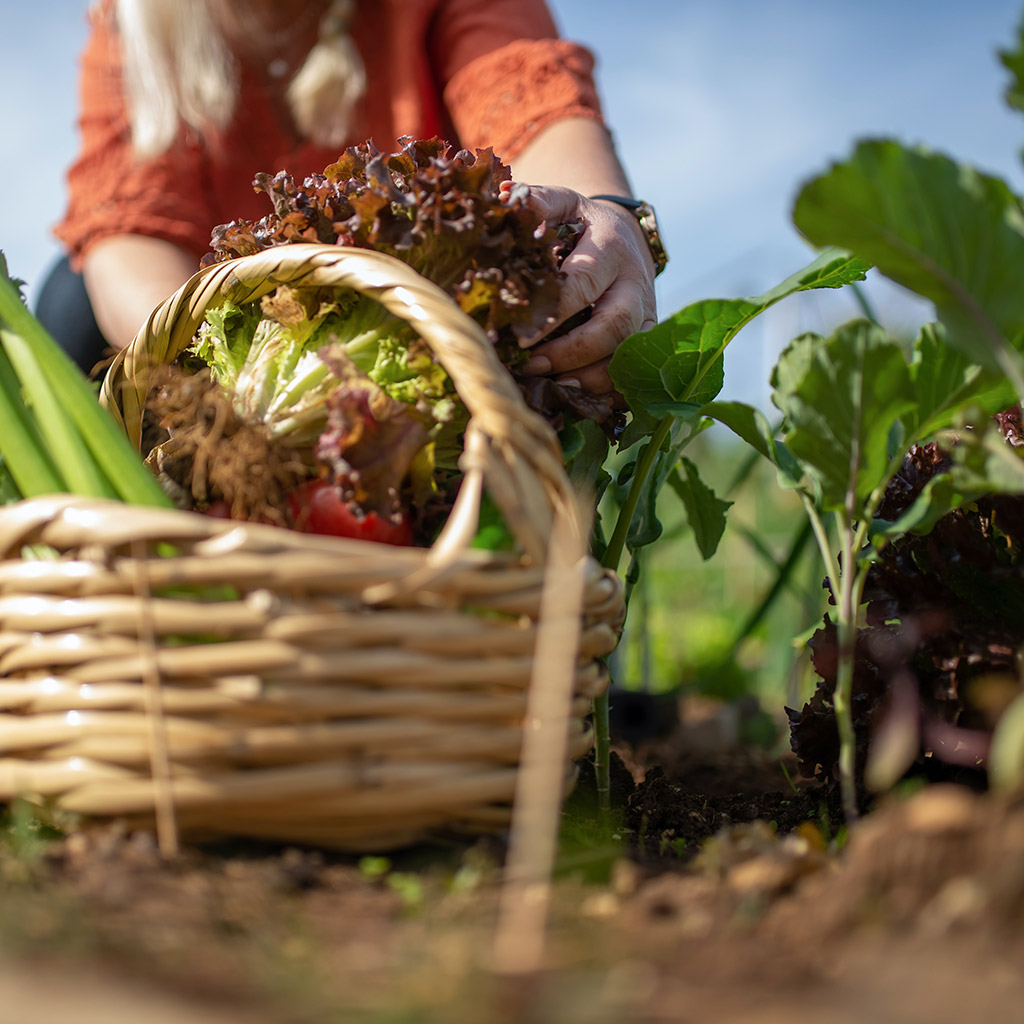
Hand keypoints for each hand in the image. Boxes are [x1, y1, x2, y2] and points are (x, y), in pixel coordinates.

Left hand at [505, 183, 657, 393]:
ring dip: (589, 377)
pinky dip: (607, 389)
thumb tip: (505, 199)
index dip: (551, 315)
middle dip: (571, 353)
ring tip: (551, 385)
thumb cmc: (580, 224)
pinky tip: (576, 395)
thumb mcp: (562, 203)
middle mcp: (635, 282)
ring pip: (627, 355)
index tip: (519, 337)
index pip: (583, 285)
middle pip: (613, 327)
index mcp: (611, 246)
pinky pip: (634, 372)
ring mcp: (647, 312)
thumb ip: (536, 202)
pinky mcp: (648, 336)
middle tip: (531, 365)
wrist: (624, 235)